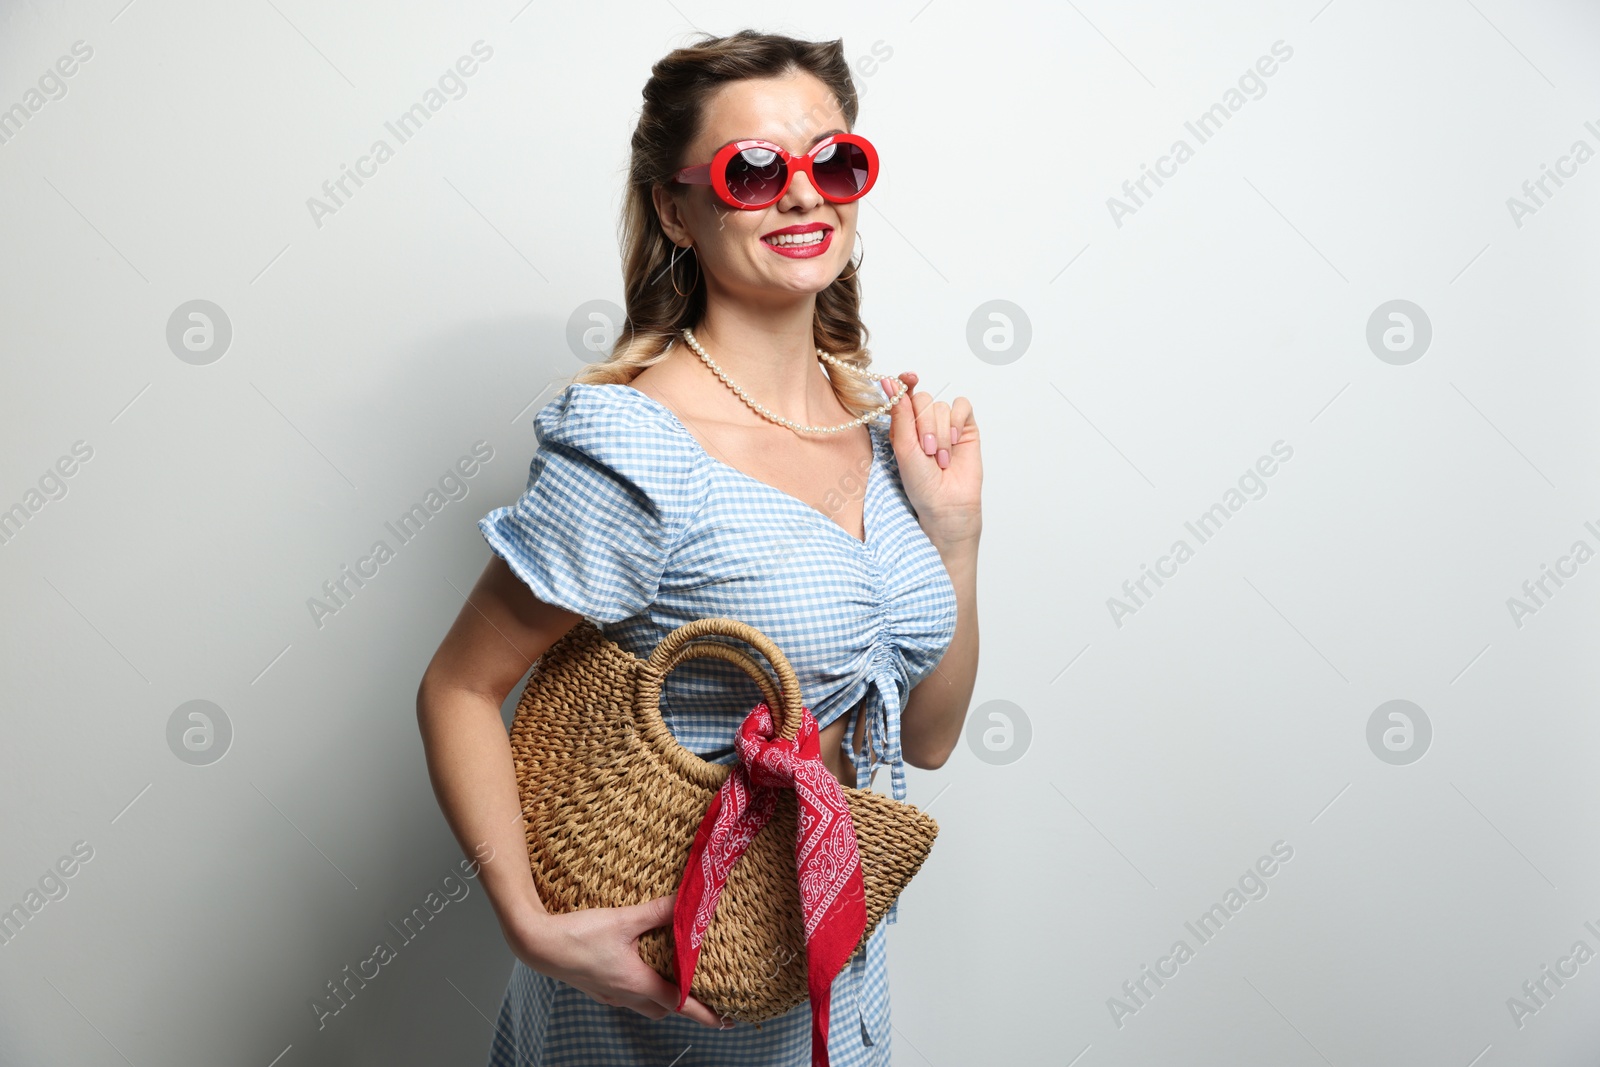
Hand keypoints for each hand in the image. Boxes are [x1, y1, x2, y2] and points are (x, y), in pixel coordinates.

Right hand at [503, 892, 725, 1027]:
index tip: (725, 1020)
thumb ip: (657, 912)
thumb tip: (687, 901)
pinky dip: (642, 990)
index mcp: (636, 983)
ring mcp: (609, 994)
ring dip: (662, 999)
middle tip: (705, 999)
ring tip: (677, 983)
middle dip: (685, 1008)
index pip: (680, 1003)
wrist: (537, 945)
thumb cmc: (577, 936)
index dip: (704, 1012)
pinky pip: (627, 997)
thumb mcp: (623, 919)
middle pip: (663, 1009)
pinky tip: (641, 970)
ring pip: (644, 1005)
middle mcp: (625, 995)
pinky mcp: (597, 988)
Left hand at [880, 372, 981, 547]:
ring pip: (941, 406)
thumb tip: (890, 382)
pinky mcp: (966, 427)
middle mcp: (923, 422)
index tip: (908, 378)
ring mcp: (946, 424)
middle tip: (927, 451)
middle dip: (924, 425)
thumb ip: (900, 414)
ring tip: (941, 458)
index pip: (903, 394)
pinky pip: (962, 406)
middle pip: (923, 399)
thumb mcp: (904, 447)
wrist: (947, 503)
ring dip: (941, 433)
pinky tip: (956, 441)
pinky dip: (957, 422)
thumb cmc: (921, 483)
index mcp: (903, 426)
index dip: (904, 383)